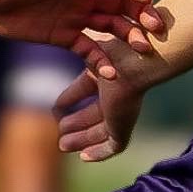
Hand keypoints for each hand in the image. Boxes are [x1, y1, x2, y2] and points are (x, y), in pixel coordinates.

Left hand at [0, 0, 165, 52]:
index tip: (148, 0)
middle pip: (121, 6)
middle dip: (141, 15)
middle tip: (156, 30)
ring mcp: (75, 19)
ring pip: (111, 29)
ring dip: (129, 39)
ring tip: (141, 53)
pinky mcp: (64, 38)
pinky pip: (89, 50)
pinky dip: (101, 61)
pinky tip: (110, 75)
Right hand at [55, 28, 169, 160]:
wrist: (136, 63)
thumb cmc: (112, 48)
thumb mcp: (88, 46)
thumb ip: (77, 45)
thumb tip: (59, 34)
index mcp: (108, 72)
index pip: (86, 87)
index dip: (71, 97)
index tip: (56, 108)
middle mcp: (116, 93)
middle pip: (95, 112)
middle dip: (76, 122)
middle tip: (59, 129)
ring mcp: (122, 111)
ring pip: (101, 131)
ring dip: (81, 139)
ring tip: (62, 145)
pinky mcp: (124, 126)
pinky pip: (112, 146)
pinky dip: (99, 153)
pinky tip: (84, 157)